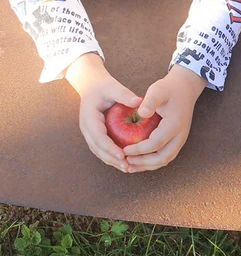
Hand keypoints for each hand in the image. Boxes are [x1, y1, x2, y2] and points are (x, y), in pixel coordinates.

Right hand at [65, 53, 141, 172]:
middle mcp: (86, 128)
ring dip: (112, 161)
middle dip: (112, 159)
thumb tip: (139, 102)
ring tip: (128, 168)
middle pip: (98, 148)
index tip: (123, 155)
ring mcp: (89, 133)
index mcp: (89, 117)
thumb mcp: (113, 87)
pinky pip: (102, 149)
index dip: (110, 148)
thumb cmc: (104, 87)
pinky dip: (112, 157)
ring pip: (99, 152)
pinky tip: (125, 163)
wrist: (92, 86)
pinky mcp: (95, 136)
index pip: (99, 136)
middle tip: (128, 166)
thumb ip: (124, 94)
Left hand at [123, 65, 206, 172]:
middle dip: (143, 162)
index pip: (156, 143)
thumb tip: (141, 113)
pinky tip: (138, 161)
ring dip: (147, 165)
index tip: (124, 150)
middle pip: (162, 158)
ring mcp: (180, 140)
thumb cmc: (169, 89)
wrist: (185, 89)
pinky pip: (165, 156)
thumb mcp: (158, 90)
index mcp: (175, 124)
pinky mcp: (177, 141)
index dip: (140, 149)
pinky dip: (152, 162)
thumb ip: (150, 101)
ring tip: (130, 166)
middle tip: (126, 161)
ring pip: (165, 160)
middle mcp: (180, 136)